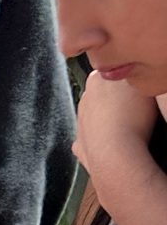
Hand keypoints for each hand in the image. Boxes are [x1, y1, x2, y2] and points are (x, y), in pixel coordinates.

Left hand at [73, 69, 164, 202]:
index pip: (114, 70)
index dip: (128, 79)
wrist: (116, 154)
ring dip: (109, 119)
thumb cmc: (134, 118)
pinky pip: (90, 140)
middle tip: (136, 108)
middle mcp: (84, 99)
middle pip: (104, 93)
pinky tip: (113, 143)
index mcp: (96, 79)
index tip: (138, 88)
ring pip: (97, 115)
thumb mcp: (143, 86)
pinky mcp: (81, 145)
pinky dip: (100, 141)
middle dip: (117, 99)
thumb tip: (138, 75)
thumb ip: (136, 77)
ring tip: (129, 126)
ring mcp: (80, 122)